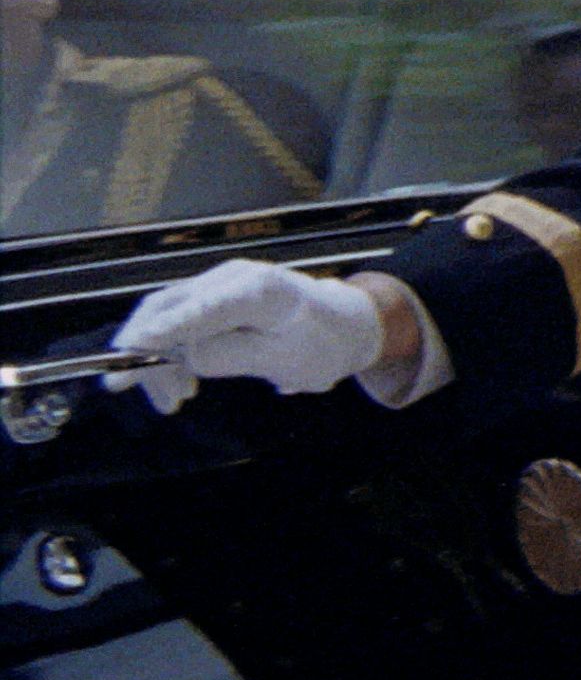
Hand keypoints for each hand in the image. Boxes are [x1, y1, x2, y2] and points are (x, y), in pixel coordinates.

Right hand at [121, 261, 391, 406]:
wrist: (346, 325)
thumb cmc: (323, 344)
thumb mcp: (284, 360)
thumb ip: (231, 354)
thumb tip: (184, 355)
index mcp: (260, 290)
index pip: (205, 307)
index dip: (168, 326)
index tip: (135, 346)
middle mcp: (232, 277)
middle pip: (167, 309)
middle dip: (146, 353)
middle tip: (149, 397)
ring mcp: (219, 285)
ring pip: (164, 318)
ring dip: (158, 361)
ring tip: (173, 402)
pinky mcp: (213, 298)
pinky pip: (176, 323)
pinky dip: (169, 354)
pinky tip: (180, 387)